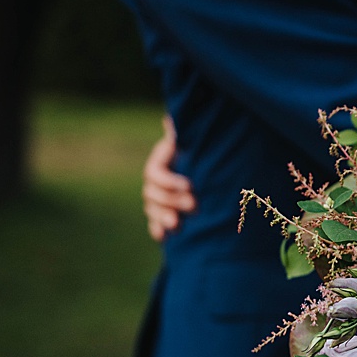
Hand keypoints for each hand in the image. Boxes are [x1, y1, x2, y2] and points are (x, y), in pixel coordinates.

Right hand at [143, 114, 196, 241]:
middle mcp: (154, 181)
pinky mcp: (163, 212)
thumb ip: (181, 132)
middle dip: (171, 201)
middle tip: (195, 206)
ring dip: (163, 218)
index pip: (154, 173)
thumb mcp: (192, 139)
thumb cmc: (200, 147)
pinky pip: (154, 223)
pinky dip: (158, 230)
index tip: (190, 185)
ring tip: (178, 225)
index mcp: (159, 161)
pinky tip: (164, 237)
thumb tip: (171, 119)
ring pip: (151, 210)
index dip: (169, 181)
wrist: (204, 164)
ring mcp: (156, 198)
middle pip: (152, 194)